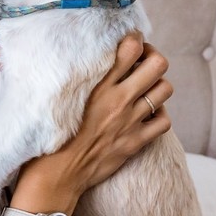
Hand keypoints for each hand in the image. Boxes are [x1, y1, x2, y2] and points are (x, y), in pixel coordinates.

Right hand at [17, 32, 173, 208]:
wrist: (57, 175)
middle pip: (157, 64)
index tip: (131, 44)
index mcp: (97, 85)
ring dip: (158, 86)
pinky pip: (164, 121)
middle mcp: (118, 99)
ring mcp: (130, 121)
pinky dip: (160, 115)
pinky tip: (147, 115)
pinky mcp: (135, 142)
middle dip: (153, 59)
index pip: (131, 48)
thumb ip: (75, 76)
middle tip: (142, 63)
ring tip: (145, 89)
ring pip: (165, 89)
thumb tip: (79, 57)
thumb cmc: (50, 134)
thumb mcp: (59, 97)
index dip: (136, 40)